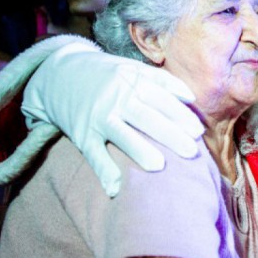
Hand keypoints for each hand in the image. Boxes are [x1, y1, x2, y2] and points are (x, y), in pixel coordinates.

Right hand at [22, 40, 204, 195]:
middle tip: (191, 152)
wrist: (59, 74)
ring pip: (121, 135)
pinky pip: (93, 155)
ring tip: (159, 166)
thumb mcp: (131, 68)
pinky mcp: (81, 134)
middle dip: (170, 134)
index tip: (198, 131)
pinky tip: (116, 189)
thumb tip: (189, 97)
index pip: (161, 97)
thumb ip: (159, 81)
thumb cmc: (107, 75)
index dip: (180, 114)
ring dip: (139, 151)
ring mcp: (97, 116)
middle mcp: (115, 97)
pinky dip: (104, 172)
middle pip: (146, 117)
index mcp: (131, 80)